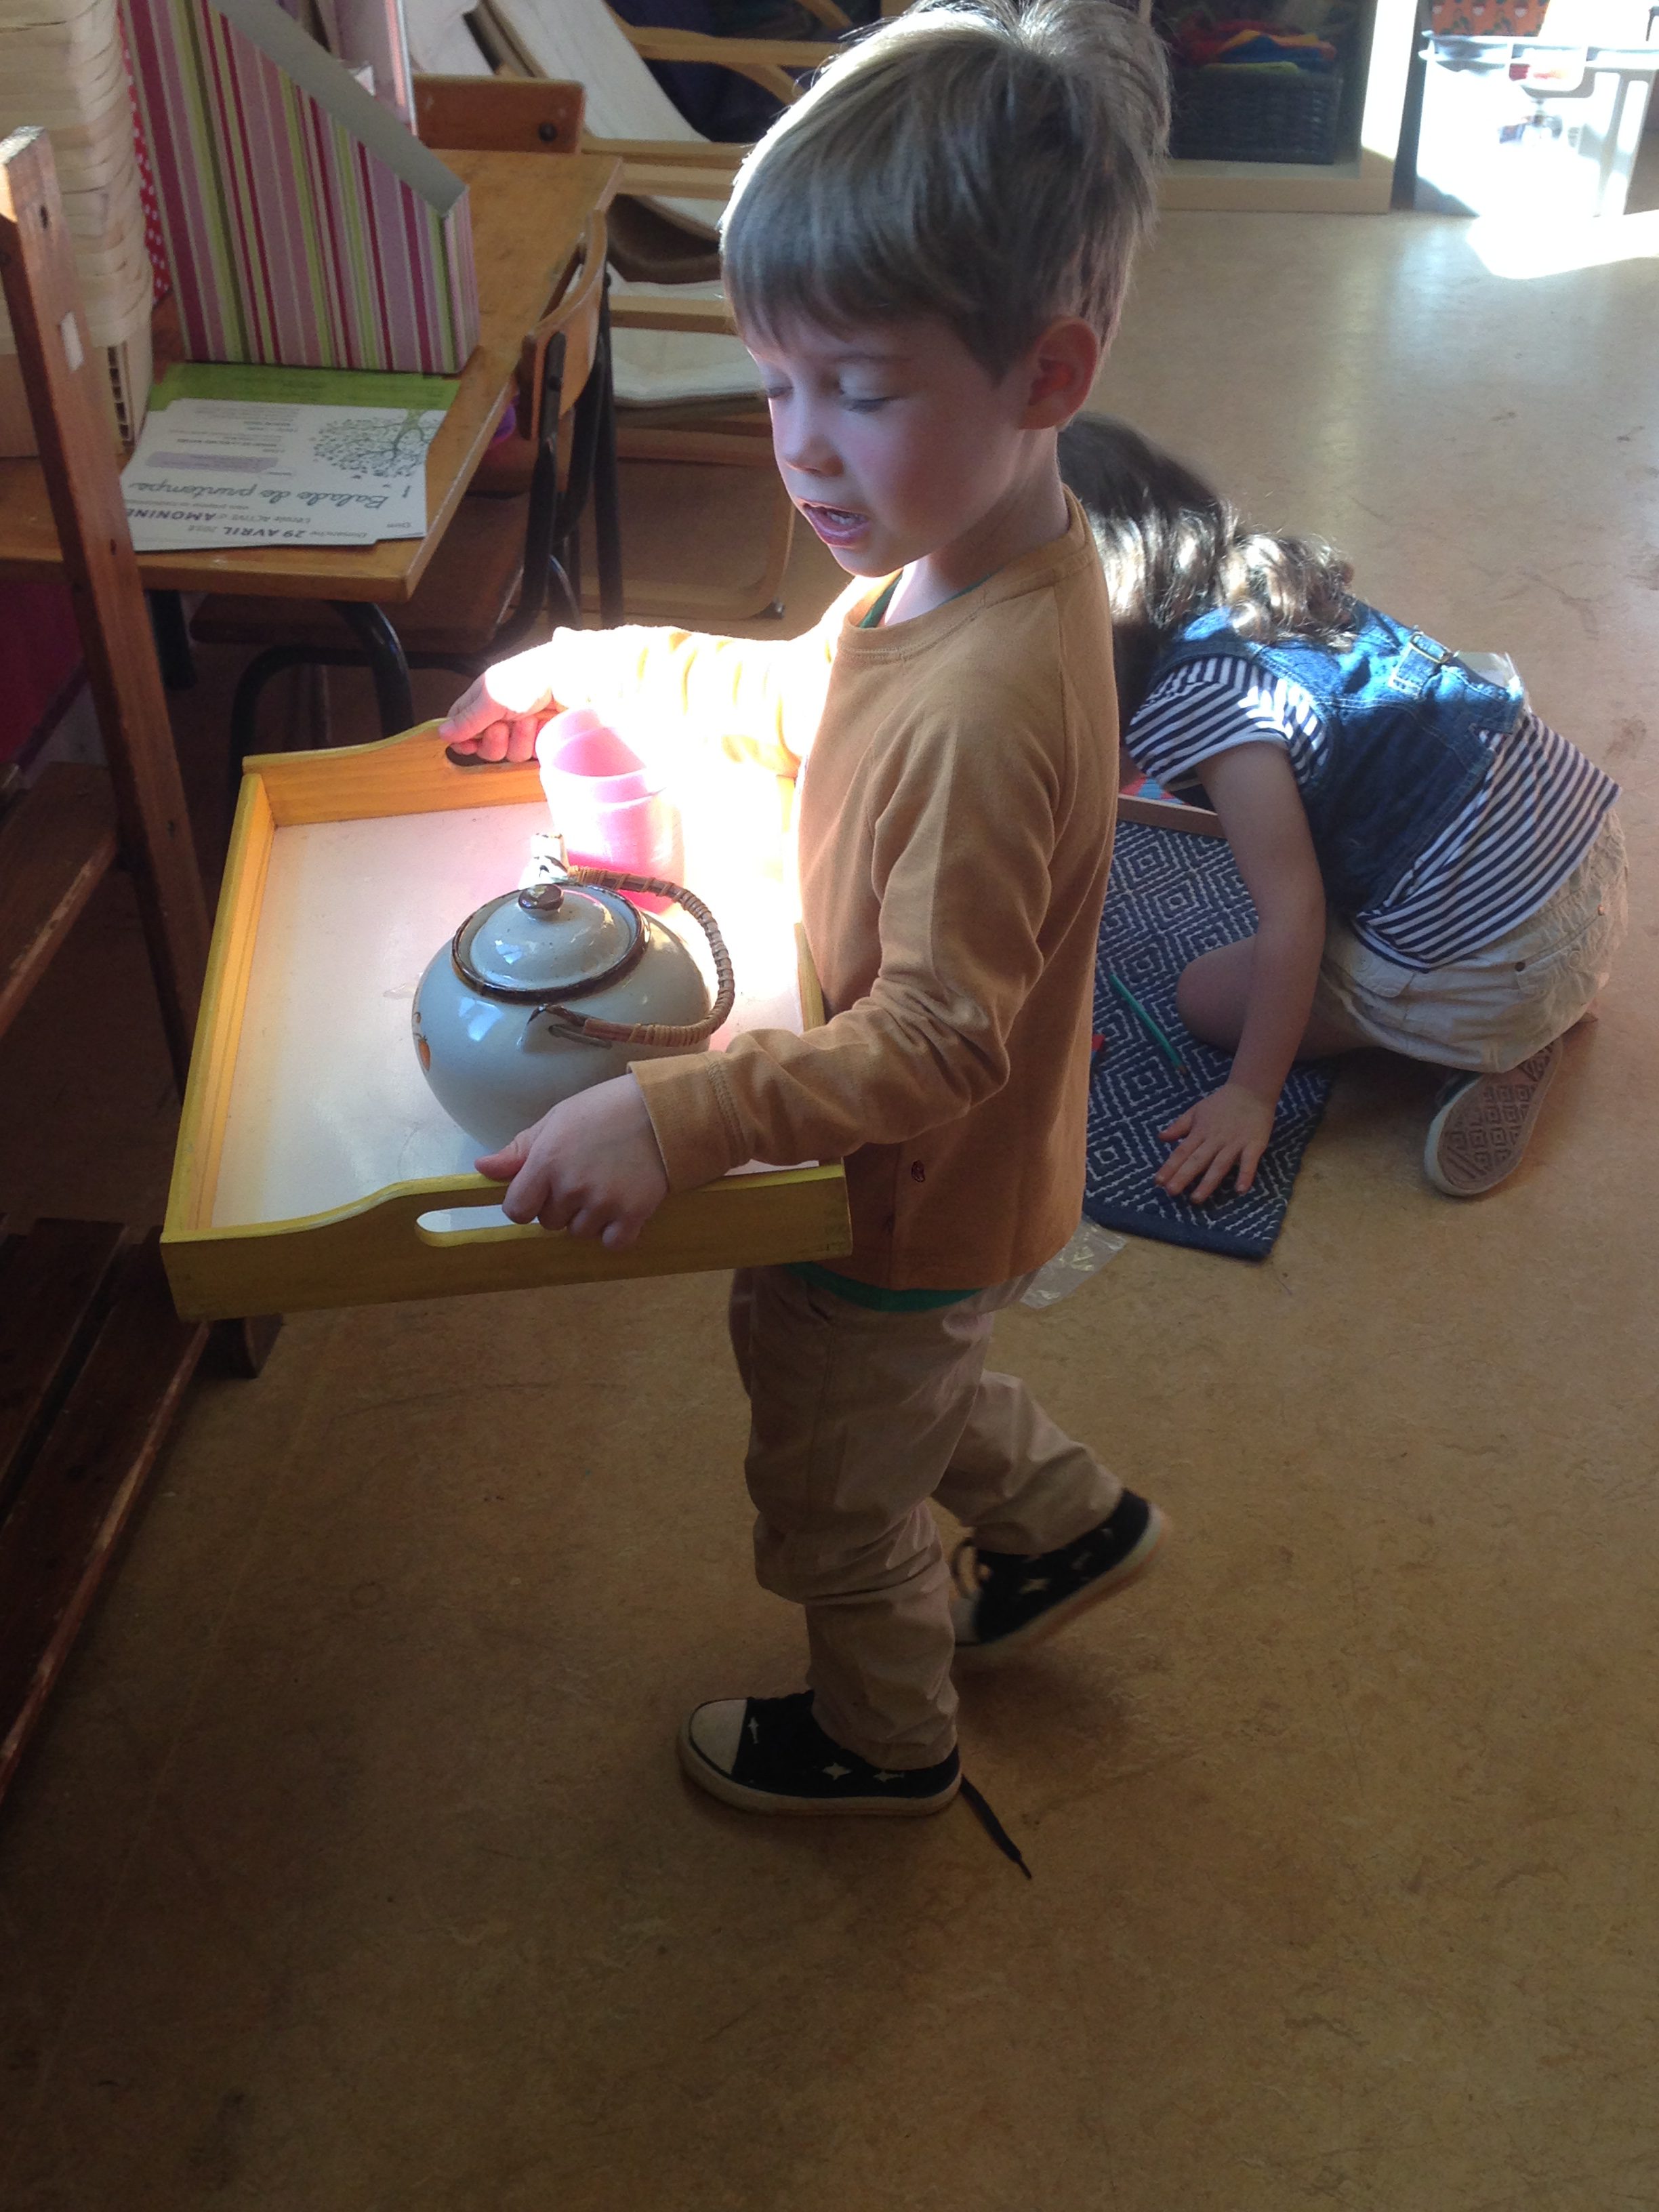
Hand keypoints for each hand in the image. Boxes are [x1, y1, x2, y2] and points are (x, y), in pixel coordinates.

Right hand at [438, 645, 559, 761]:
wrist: (572, 679)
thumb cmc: (530, 678)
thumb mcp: (492, 697)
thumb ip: (468, 719)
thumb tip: (442, 734)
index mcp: (483, 698)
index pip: (461, 724)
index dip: (462, 738)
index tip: (467, 745)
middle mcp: (500, 714)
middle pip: (483, 746)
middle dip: (493, 741)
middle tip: (503, 726)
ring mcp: (521, 728)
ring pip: (507, 754)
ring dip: (516, 739)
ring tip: (529, 719)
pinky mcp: (541, 739)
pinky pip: (528, 754)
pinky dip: (534, 741)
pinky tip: (542, 726)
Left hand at [477, 1075, 669, 1248]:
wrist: (663, 1109)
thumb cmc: (605, 1109)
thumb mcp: (557, 1119)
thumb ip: (519, 1149)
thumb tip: (482, 1169)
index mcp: (546, 1162)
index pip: (516, 1210)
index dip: (526, 1203)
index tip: (542, 1191)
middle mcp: (571, 1187)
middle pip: (550, 1222)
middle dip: (561, 1206)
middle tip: (585, 1177)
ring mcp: (603, 1203)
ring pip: (580, 1233)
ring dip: (589, 1218)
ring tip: (607, 1185)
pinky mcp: (634, 1213)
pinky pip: (612, 1243)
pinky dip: (615, 1231)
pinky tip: (622, 1207)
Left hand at [1156, 1082, 1275, 1202]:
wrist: (1252, 1089)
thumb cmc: (1222, 1102)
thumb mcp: (1196, 1110)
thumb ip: (1179, 1126)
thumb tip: (1160, 1137)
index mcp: (1200, 1131)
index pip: (1182, 1152)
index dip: (1170, 1167)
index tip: (1158, 1182)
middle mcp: (1215, 1139)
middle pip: (1197, 1160)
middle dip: (1183, 1176)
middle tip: (1171, 1192)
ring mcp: (1235, 1143)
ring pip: (1219, 1165)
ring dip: (1208, 1182)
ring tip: (1197, 1198)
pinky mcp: (1254, 1145)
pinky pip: (1249, 1162)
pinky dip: (1246, 1175)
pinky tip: (1240, 1190)